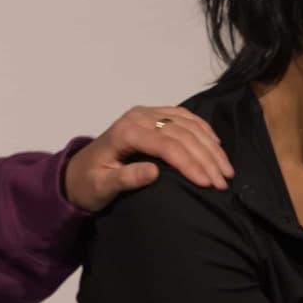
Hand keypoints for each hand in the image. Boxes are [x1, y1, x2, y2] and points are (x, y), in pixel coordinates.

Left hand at [62, 105, 232, 211]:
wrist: (76, 173)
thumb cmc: (88, 183)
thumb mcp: (101, 187)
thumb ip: (125, 179)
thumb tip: (153, 172)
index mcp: (126, 132)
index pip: (167, 145)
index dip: (190, 163)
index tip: (208, 183)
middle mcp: (138, 118)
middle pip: (182, 134)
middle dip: (206, 158)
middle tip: (223, 182)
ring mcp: (146, 114)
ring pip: (187, 124)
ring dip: (210, 146)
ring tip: (226, 170)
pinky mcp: (153, 117)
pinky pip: (184, 118)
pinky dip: (203, 130)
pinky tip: (216, 145)